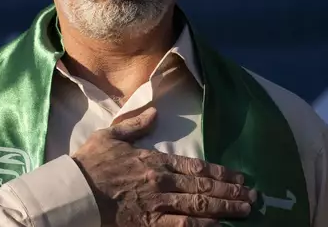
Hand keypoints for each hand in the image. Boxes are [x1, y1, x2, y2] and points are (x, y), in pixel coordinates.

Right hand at [72, 107, 255, 225]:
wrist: (75, 192)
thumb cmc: (90, 163)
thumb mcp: (110, 135)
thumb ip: (135, 125)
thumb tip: (155, 112)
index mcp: (153, 160)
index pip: (195, 165)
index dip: (220, 171)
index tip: (238, 175)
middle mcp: (161, 181)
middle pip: (203, 185)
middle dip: (231, 190)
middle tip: (252, 195)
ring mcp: (158, 204)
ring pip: (199, 205)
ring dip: (225, 207)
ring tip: (245, 209)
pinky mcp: (150, 224)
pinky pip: (183, 226)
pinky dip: (204, 226)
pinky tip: (219, 226)